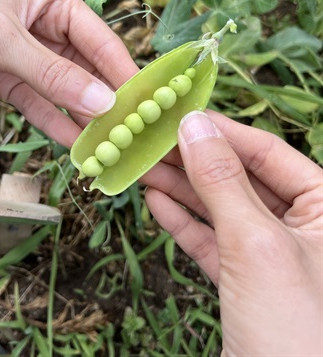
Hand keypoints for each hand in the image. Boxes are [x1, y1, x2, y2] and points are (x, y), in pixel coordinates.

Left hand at [0, 0, 137, 145]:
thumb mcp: (2, 38)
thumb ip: (54, 74)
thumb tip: (105, 104)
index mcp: (55, 3)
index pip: (102, 43)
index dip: (125, 76)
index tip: (149, 107)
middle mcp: (47, 29)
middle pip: (88, 71)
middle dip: (108, 104)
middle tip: (131, 136)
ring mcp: (27, 58)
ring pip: (65, 93)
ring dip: (84, 120)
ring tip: (108, 149)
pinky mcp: (6, 81)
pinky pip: (39, 106)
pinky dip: (55, 125)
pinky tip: (75, 146)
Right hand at [145, 110, 321, 355]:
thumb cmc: (296, 332)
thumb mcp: (256, 244)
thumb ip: (223, 181)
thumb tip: (193, 125)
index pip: (268, 152)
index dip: (222, 131)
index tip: (180, 116)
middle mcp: (304, 226)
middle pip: (240, 177)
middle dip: (194, 160)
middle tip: (152, 141)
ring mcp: (271, 255)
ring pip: (221, 208)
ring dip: (181, 188)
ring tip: (143, 167)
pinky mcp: (245, 281)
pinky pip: (211, 240)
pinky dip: (183, 221)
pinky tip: (156, 201)